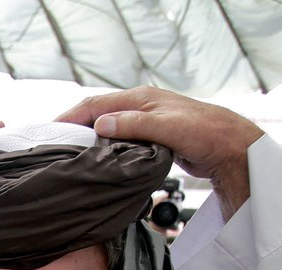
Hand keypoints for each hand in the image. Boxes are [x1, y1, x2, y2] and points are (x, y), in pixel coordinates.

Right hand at [56, 86, 263, 219]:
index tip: (51, 130)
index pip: (96, 104)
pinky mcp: (152, 137)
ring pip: (109, 127)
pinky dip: (106, 146)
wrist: (231, 146)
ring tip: (72, 153)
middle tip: (54, 143)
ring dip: (90, 137)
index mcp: (140, 98)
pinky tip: (100, 159)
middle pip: (99, 113)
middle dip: (76, 125)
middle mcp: (141, 106)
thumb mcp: (165, 128)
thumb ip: (132, 125)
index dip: (71, 116)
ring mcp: (146, 121)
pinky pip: (121, 139)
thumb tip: (99, 125)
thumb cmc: (204, 132)